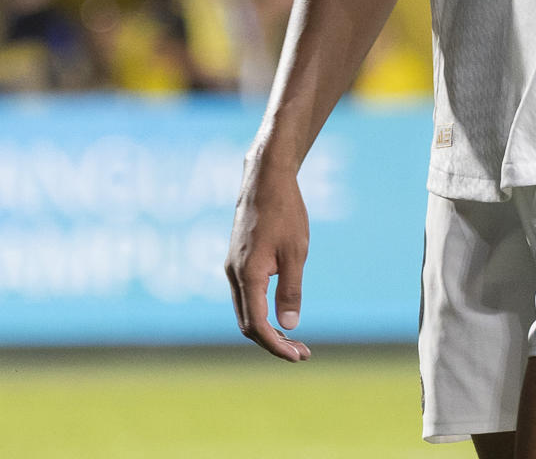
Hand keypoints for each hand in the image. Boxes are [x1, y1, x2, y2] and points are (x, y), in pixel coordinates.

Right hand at [225, 159, 312, 361]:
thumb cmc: (285, 211)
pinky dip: (261, 312)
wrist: (265, 178)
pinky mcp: (237, 260)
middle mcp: (233, 274)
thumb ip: (291, 290)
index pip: (257, 325)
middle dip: (273, 343)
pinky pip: (245, 296)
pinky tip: (280, 315)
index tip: (299, 356)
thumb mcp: (296, 252)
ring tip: (295, 340)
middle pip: (247, 324)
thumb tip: (290, 325)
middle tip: (302, 353)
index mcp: (248, 274)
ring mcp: (232, 267)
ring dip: (267, 329)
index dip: (276, 346)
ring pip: (244, 311)